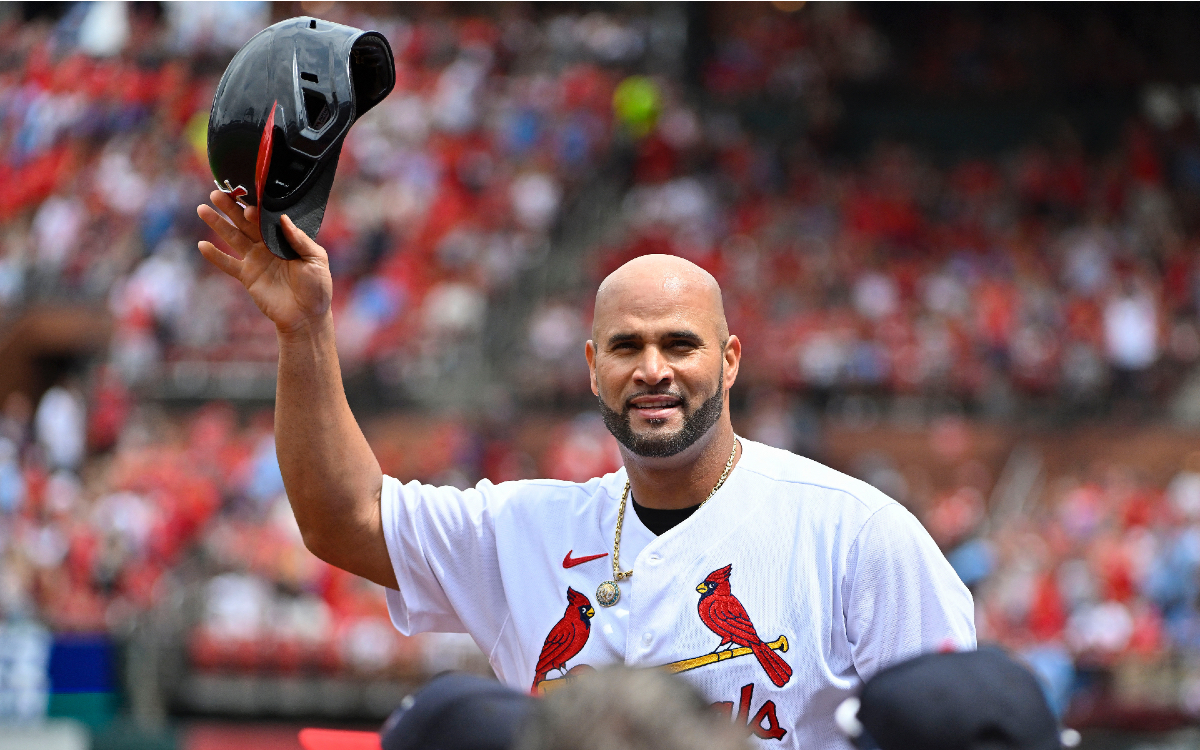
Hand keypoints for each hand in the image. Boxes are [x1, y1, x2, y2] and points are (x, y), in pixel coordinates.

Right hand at [196, 190, 333, 335]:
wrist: (307, 316)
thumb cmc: (317, 288)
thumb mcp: (316, 260)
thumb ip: (300, 240)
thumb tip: (283, 219)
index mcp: (285, 239)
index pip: (267, 219)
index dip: (256, 211)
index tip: (248, 205)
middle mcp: (268, 246)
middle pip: (246, 223)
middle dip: (231, 208)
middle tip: (217, 193)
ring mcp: (256, 260)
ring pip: (233, 238)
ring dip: (218, 224)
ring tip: (203, 209)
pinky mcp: (248, 276)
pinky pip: (228, 264)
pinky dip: (215, 256)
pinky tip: (202, 245)